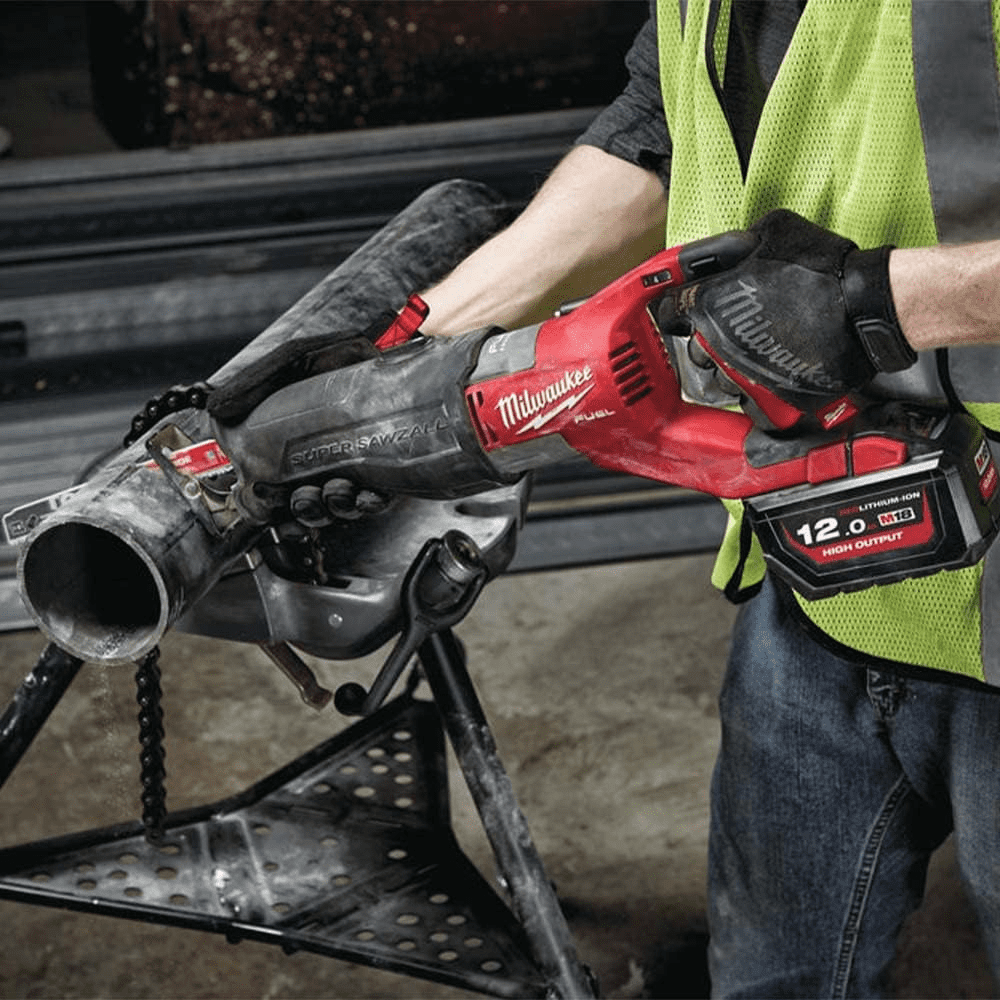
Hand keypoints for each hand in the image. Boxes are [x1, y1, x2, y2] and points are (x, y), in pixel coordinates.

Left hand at [657, 210, 915, 428]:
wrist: (867, 307)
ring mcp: (745, 374)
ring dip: (732, 369)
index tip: (684, 307)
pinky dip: (758, 394)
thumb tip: (728, 250)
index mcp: (711, 305)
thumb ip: (738, 244)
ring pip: (720, 380)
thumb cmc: (823, 267)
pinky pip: (751, 404)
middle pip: (695, 351)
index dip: (676, 307)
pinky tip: (772, 376)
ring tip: (758, 352)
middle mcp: (720, 344)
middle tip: (734, 328)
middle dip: (708, 340)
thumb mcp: (773, 231)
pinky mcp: (771, 397)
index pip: (670, 312)